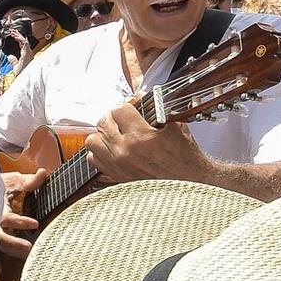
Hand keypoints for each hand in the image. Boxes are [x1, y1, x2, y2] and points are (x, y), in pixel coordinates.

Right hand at [0, 169, 43, 257]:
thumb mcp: (11, 180)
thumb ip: (27, 180)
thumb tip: (42, 173)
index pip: (7, 218)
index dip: (20, 222)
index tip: (35, 224)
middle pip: (0, 237)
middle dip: (14, 243)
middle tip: (29, 248)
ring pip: (1, 245)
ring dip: (15, 250)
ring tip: (31, 253)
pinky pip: (4, 247)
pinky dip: (14, 251)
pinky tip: (25, 254)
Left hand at [86, 106, 209, 184]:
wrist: (187, 183)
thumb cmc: (184, 158)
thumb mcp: (175, 126)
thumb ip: (155, 109)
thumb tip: (140, 96)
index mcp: (141, 137)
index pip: (119, 110)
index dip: (126, 106)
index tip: (131, 108)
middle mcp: (125, 151)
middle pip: (103, 123)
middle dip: (112, 117)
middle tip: (121, 118)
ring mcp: (117, 165)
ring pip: (93, 141)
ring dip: (102, 134)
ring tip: (114, 133)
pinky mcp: (115, 175)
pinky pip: (93, 159)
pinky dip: (99, 151)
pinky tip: (112, 148)